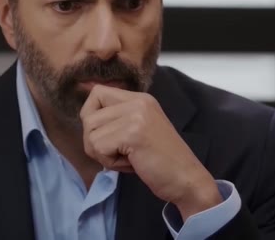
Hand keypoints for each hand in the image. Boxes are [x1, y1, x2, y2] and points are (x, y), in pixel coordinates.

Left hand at [80, 84, 221, 219]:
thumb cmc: (161, 161)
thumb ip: (117, 120)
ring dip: (103, 154)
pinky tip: (131, 164)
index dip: (91, 115)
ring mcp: (136, 116)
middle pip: (88, 115)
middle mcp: (137, 102)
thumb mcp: (138, 129)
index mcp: (140, 98)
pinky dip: (110, 162)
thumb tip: (86, 116)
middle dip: (95, 141)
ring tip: (128, 158)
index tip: (106, 134)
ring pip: (90, 134)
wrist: (187, 180)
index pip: (97, 93)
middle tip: (119, 153)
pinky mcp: (133, 134)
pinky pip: (98, 147)